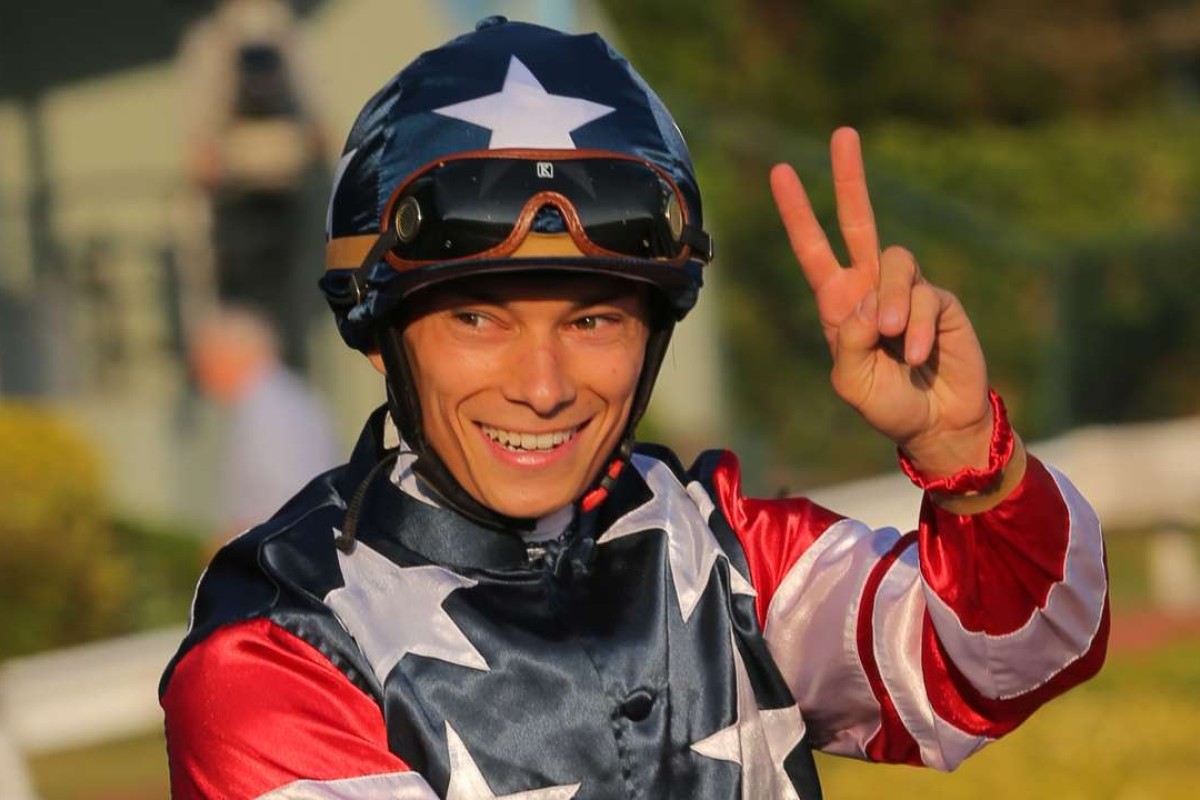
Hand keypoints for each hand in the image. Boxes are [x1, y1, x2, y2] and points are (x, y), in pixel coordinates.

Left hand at [769, 128, 991, 477]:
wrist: (936, 422)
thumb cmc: (886, 403)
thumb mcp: (850, 382)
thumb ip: (847, 342)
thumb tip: (867, 303)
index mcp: (838, 303)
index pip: (813, 250)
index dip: (798, 212)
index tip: (781, 171)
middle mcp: (871, 287)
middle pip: (859, 221)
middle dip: (850, 177)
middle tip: (842, 135)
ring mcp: (907, 290)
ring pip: (896, 263)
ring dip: (894, 303)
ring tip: (895, 341)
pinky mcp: (941, 300)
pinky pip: (926, 297)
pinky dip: (919, 329)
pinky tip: (917, 356)